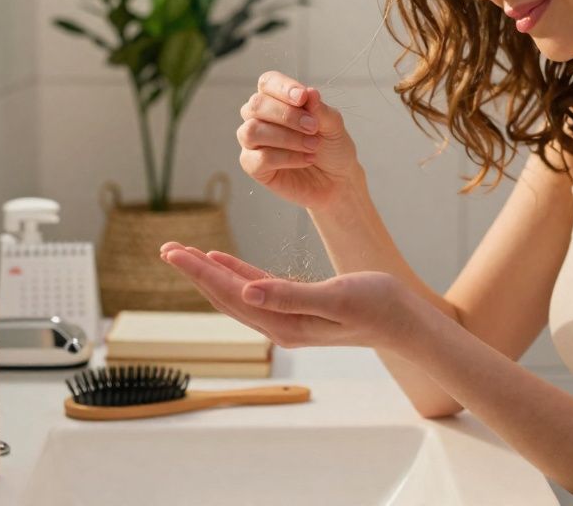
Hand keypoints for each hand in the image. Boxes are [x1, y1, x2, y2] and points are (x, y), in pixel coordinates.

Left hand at [158, 241, 420, 352]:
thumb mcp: (336, 297)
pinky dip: (235, 272)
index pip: (232, 294)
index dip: (201, 271)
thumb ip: (291, 296)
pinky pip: (255, 289)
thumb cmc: (378, 306)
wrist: (406, 321)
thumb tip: (248, 294)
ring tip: (183, 252)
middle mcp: (280, 325)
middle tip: (166, 248)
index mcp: (285, 324)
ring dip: (210, 271)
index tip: (175, 251)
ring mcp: (287, 318)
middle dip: (195, 271)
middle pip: (225, 295)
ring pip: (236, 292)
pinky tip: (220, 260)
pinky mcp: (297, 308)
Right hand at [237, 71, 359, 209]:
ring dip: (286, 137)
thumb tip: (310, 92)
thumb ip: (320, 110)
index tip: (303, 97)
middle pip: (256, 105)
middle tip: (313, 127)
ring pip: (252, 131)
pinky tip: (306, 159)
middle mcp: (259, 118)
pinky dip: (286, 158)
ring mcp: (253, 142)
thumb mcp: (334, 126)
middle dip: (286, 115)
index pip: (268, 83)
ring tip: (313, 146)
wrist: (337, 181)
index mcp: (277, 100)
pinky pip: (259, 158)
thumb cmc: (332, 148)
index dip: (282, 87)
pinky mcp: (253, 167)